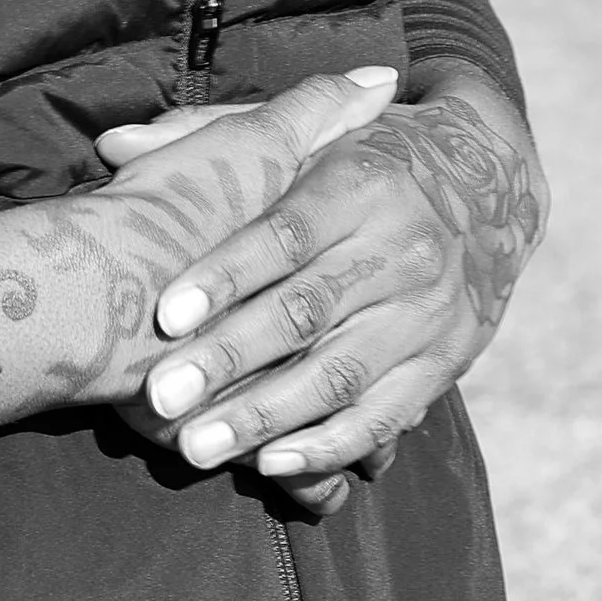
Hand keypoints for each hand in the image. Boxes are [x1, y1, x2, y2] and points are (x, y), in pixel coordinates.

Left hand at [97, 76, 546, 509]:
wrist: (489, 188)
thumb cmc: (363, 161)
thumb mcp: (303, 137)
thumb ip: (208, 137)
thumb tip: (112, 147)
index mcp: (360, 182)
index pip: (282, 233)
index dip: (224, 274)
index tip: (164, 312)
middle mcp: (402, 247)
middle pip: (305, 310)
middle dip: (228, 357)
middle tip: (160, 394)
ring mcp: (428, 310)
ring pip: (340, 374)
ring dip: (264, 416)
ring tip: (196, 445)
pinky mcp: (446, 360)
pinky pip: (384, 414)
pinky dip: (329, 445)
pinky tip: (271, 463)